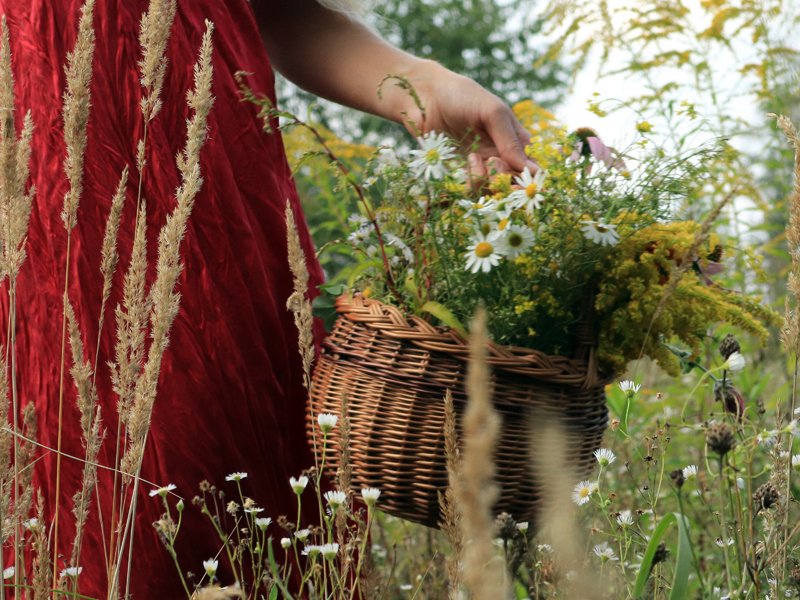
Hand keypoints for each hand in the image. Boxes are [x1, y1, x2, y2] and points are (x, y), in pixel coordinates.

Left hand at [396, 61, 537, 178]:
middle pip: (512, 182)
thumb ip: (511, 140)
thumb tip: (531, 170)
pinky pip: (471, 189)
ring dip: (488, 179)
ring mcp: (478, 166)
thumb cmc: (462, 96)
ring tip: (475, 159)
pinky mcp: (458, 173)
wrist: (423, 98)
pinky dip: (472, 181)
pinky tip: (468, 162)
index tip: (526, 180)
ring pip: (492, 189)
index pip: (530, 166)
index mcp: (513, 139)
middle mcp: (498, 155)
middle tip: (495, 164)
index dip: (530, 177)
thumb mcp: (493, 112)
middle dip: (508, 180)